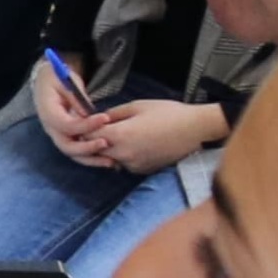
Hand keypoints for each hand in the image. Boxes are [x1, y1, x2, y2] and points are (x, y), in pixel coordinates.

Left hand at [81, 97, 222, 178]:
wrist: (195, 129)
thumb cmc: (167, 113)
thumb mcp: (137, 106)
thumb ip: (113, 114)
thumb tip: (97, 119)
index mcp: (120, 135)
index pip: (88, 135)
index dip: (83, 128)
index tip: (83, 122)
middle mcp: (123, 154)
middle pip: (95, 150)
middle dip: (92, 140)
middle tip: (94, 129)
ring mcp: (133, 164)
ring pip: (108, 159)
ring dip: (106, 149)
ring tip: (114, 135)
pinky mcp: (142, 170)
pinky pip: (123, 164)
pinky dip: (121, 156)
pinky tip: (131, 144)